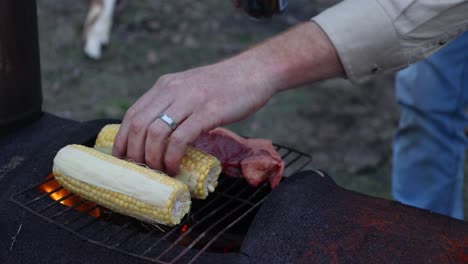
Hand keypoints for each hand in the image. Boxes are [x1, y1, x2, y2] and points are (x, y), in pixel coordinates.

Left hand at [113, 22, 342, 175]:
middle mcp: (172, 91)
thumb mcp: (191, 89)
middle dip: (135, 153)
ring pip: (156, 133)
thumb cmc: (225, 86)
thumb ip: (174, 105)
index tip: (123, 159)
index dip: (123, 140)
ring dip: (153, 158)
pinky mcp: (208, 112)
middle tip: (142, 171)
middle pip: (139, 126)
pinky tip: (175, 167)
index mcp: (165, 86)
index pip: (132, 114)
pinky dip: (172, 157)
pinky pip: (180, 138)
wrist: (254, 72)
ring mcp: (190, 100)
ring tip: (159, 171)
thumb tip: (161, 134)